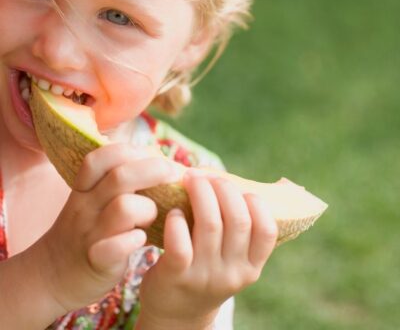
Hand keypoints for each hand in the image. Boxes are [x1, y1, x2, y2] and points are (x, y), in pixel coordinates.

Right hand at [34, 143, 178, 312]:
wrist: (53, 276)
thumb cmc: (87, 231)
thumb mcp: (92, 201)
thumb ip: (116, 182)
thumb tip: (158, 161)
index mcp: (84, 189)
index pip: (100, 157)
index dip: (129, 150)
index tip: (152, 155)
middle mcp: (85, 207)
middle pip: (120, 176)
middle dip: (153, 169)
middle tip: (173, 174)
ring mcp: (90, 234)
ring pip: (124, 207)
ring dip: (148, 208)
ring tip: (152, 216)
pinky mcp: (98, 261)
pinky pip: (118, 246)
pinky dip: (136, 240)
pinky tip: (142, 240)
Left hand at [138, 169, 277, 328]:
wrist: (176, 313)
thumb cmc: (206, 272)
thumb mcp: (231, 260)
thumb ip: (239, 232)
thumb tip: (246, 182)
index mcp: (251, 267)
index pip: (267, 230)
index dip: (255, 202)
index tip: (238, 187)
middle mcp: (232, 273)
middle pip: (237, 219)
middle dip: (224, 188)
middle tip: (209, 176)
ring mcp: (204, 276)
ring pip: (210, 223)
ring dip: (200, 193)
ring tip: (191, 179)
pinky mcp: (176, 276)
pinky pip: (179, 242)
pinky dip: (177, 219)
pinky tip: (174, 212)